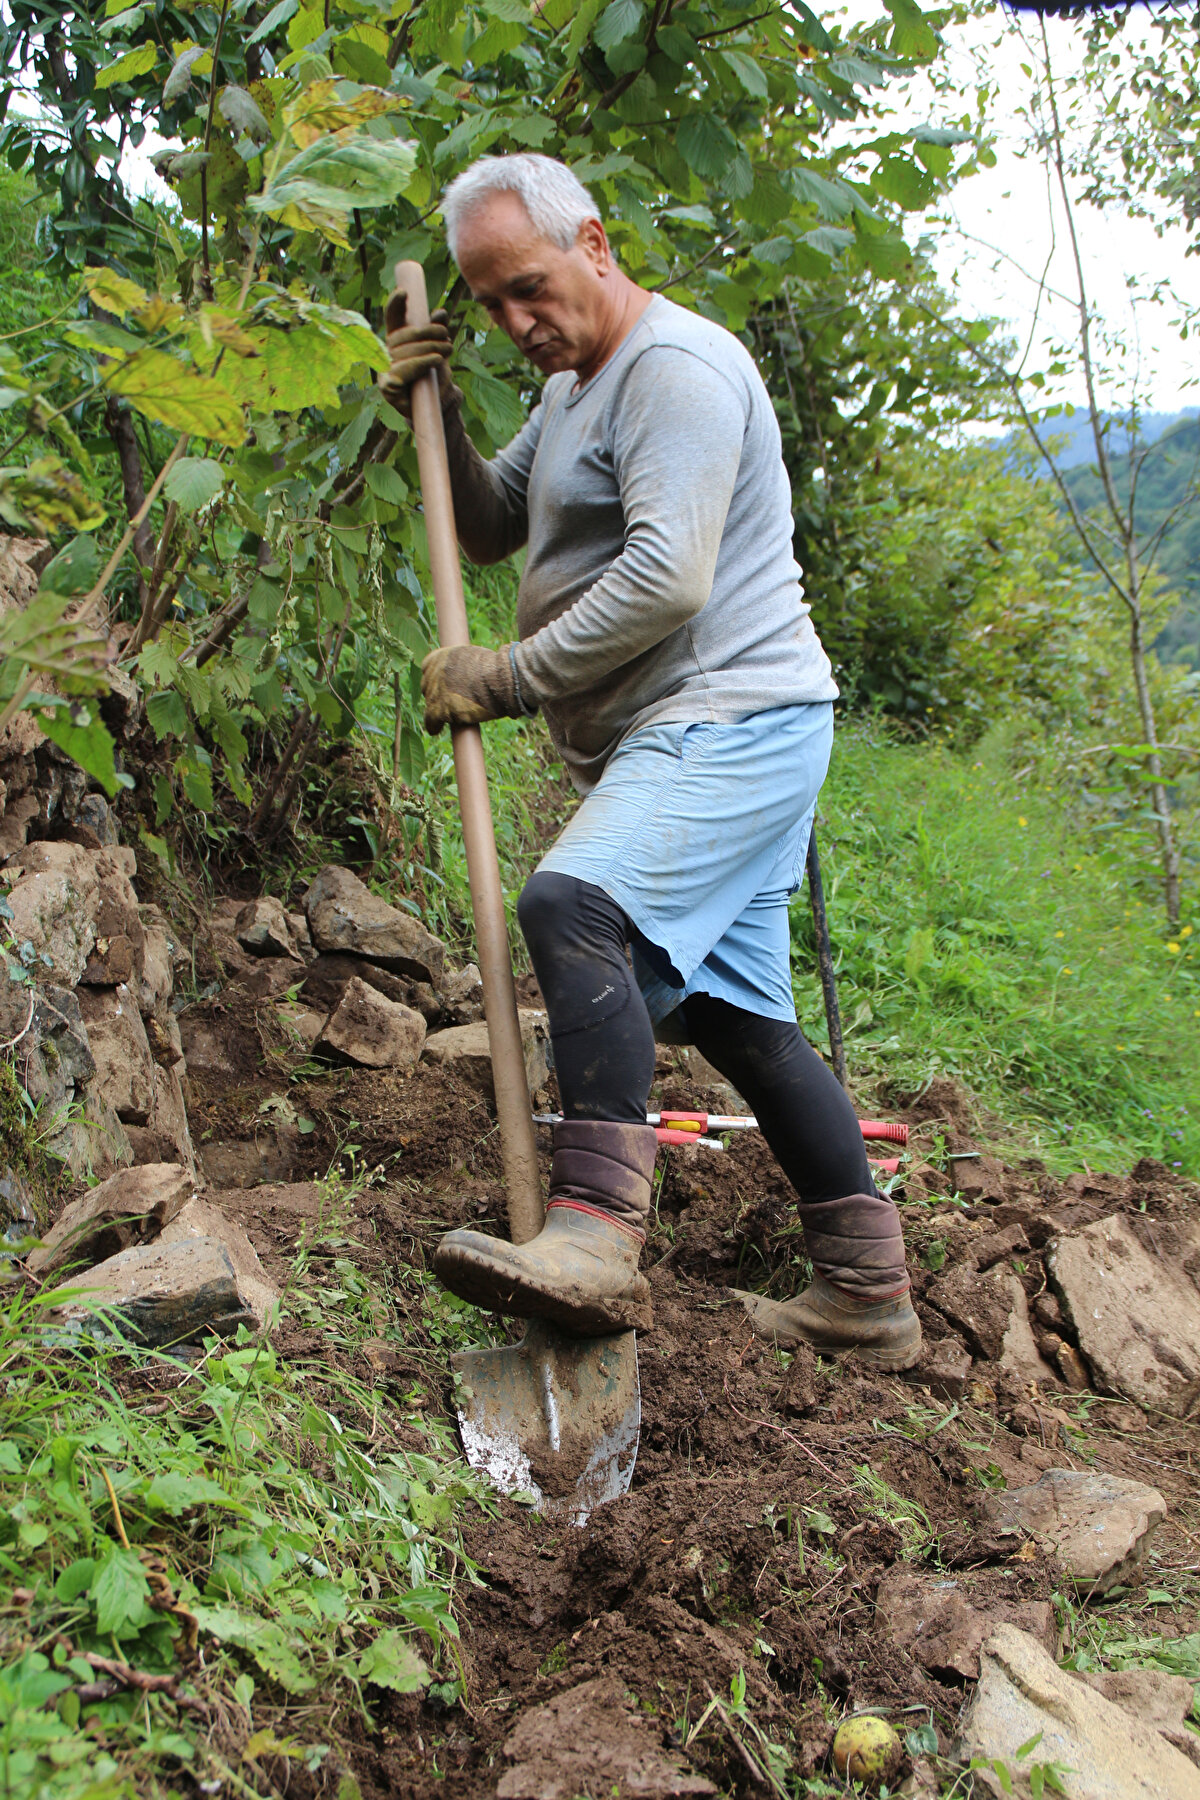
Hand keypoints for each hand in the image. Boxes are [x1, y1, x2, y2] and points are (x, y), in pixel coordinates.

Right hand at [379, 297, 455, 416]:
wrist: (437, 406)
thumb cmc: (435, 377)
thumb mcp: (439, 351)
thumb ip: (437, 332)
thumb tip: (440, 312)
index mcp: (397, 341)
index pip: (392, 319)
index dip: (395, 304)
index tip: (404, 292)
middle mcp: (387, 353)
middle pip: (403, 335)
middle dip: (426, 332)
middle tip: (447, 336)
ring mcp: (385, 370)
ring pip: (404, 352)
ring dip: (429, 349)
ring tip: (447, 350)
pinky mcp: (388, 387)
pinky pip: (401, 372)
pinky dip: (419, 364)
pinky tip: (434, 361)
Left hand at [421, 644, 528, 733]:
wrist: (499, 679)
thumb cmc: (494, 669)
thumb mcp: (472, 657)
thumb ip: (462, 665)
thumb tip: (467, 675)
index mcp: (439, 657)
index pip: (429, 671)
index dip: (438, 681)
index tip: (445, 688)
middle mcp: (432, 673)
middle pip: (429, 688)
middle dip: (438, 695)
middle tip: (451, 702)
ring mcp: (434, 691)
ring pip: (431, 704)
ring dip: (439, 710)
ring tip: (449, 716)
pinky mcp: (439, 709)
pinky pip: (431, 720)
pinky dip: (434, 726)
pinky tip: (436, 731)